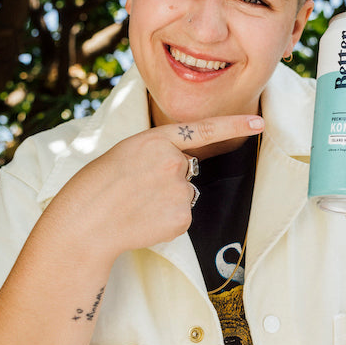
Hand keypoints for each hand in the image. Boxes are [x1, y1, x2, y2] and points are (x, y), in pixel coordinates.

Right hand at [48, 115, 264, 261]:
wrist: (86, 221)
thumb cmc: (99, 185)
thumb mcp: (127, 152)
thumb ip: (158, 151)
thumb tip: (184, 168)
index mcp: (156, 140)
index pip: (204, 130)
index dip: (235, 125)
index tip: (259, 123)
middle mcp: (173, 162)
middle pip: (188, 169)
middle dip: (170, 178)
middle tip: (137, 189)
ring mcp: (179, 191)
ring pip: (185, 194)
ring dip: (168, 201)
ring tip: (137, 206)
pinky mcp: (182, 217)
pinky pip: (182, 216)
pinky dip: (167, 221)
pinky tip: (144, 220)